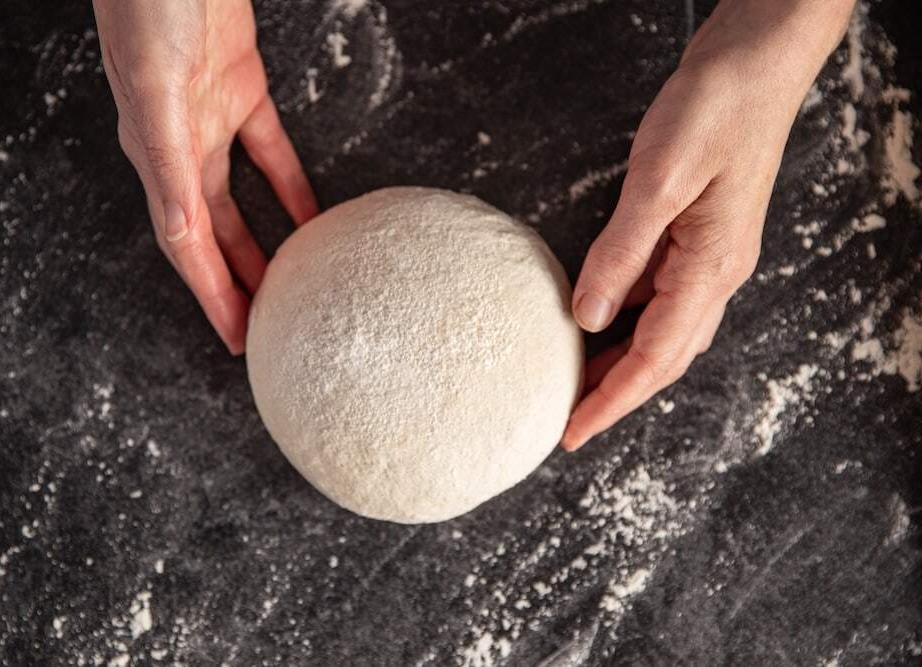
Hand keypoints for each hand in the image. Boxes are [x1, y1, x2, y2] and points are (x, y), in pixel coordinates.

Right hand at [93, 0, 317, 353]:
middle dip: (236, 285)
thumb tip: (184, 234)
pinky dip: (291, 185)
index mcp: (156, 157)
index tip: (238, 337)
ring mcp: (210, 117)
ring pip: (239, 201)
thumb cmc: (148, 10)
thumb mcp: (156, 92)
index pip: (188, 246)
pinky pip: (270, 151)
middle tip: (265, 328)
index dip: (212, 295)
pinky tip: (311, 212)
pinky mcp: (240, 86)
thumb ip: (167, 162)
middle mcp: (180, 146)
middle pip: (213, 236)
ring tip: (287, 284)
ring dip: (261, 244)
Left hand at [561, 0, 853, 449]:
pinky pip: (661, 300)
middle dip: (615, 395)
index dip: (610, 402)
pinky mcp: (698, 236)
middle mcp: (716, 274)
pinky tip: (601, 324)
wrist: (757, 60)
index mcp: (710, 269)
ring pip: (663, 333)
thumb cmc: (716, 108)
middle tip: (567, 422)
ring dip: (622, 364)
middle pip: (662, 358)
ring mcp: (710, 257)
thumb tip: (586, 316)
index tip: (571, 434)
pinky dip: (629, 324)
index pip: (654, 359)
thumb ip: (621, 253)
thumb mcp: (658, 180)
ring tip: (577, 384)